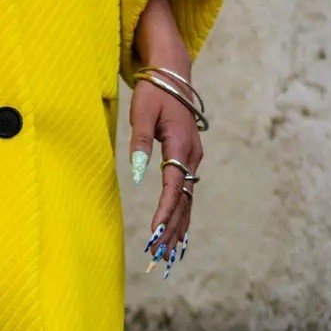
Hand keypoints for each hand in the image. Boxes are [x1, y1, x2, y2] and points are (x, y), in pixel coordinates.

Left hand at [129, 75, 200, 278]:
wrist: (172, 74)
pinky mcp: (188, 161)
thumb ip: (139, 144)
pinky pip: (186, 194)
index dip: (163, 212)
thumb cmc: (154, 92)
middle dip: (171, 230)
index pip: (172, 186)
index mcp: (180, 145)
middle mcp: (192, 156)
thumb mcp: (141, 114)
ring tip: (168, 255)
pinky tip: (178, 236)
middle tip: (159, 256)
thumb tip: (137, 174)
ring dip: (178, 228)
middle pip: (183, 201)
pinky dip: (182, 217)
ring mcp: (192, 160)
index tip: (154, 233)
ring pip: (187, 201)